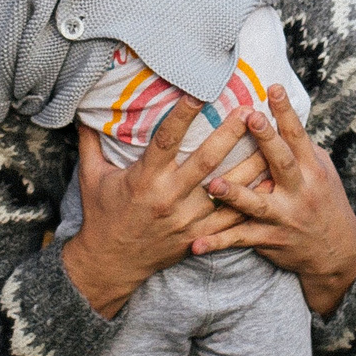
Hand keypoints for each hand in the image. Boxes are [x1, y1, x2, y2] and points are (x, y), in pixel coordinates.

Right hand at [61, 97, 253, 317]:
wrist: (111, 263)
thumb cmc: (102, 215)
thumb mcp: (91, 177)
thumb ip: (90, 142)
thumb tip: (83, 111)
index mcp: (144, 180)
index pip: (166, 141)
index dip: (183, 115)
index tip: (199, 92)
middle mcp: (168, 198)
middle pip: (206, 161)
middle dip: (230, 134)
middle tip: (250, 111)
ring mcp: (187, 219)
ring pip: (227, 189)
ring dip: (251, 164)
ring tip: (272, 141)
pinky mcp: (199, 236)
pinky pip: (231, 217)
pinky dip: (252, 200)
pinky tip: (269, 183)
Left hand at [199, 84, 355, 314]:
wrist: (336, 253)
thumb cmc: (324, 201)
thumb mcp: (322, 172)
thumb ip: (300, 148)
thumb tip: (281, 115)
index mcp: (311, 170)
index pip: (298, 136)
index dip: (286, 112)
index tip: (273, 88)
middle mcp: (299, 191)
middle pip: (281, 162)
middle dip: (267, 140)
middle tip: (249, 118)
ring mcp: (283, 216)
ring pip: (256, 204)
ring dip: (235, 195)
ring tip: (213, 185)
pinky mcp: (268, 239)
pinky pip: (238, 239)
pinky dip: (216, 242)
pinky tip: (194, 244)